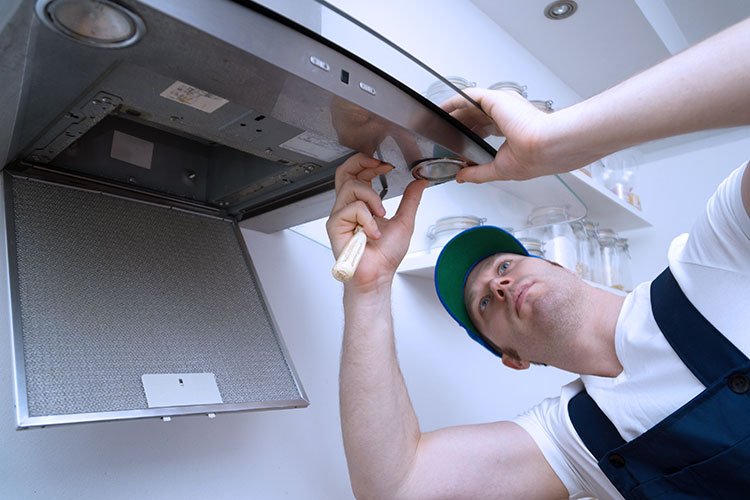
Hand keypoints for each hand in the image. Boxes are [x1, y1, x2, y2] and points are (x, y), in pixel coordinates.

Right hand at [326, 153, 426, 290]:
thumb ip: (410, 200)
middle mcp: (348, 207)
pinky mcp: (335, 224)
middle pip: (345, 172)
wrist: (377, 274)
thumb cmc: (384, 256)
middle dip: (362, 163)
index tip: (387, 166)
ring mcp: (340, 215)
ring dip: (372, 198)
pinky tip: (372, 233)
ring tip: (380, 215)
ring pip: (352, 187)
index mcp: (362, 204)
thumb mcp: (404, 221)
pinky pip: (352, 208)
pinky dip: (368, 220)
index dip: (370, 163)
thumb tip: (419, 183)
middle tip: (380, 167)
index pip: (358, 174)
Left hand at [442, 88, 566, 181]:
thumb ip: (478, 172)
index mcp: (513, 129)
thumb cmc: (535, 157)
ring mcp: (502, 105)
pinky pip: (468, 97)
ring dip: (453, 114)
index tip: (457, 145)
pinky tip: (442, 108)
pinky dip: (454, 102)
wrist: (544, 148)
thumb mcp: (500, 169)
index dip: (469, 136)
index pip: (485, 129)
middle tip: (442, 135)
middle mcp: (508, 114)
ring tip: (437, 121)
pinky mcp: (495, 99)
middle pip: (476, 117)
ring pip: (470, 107)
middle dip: (459, 126)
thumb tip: (461, 176)